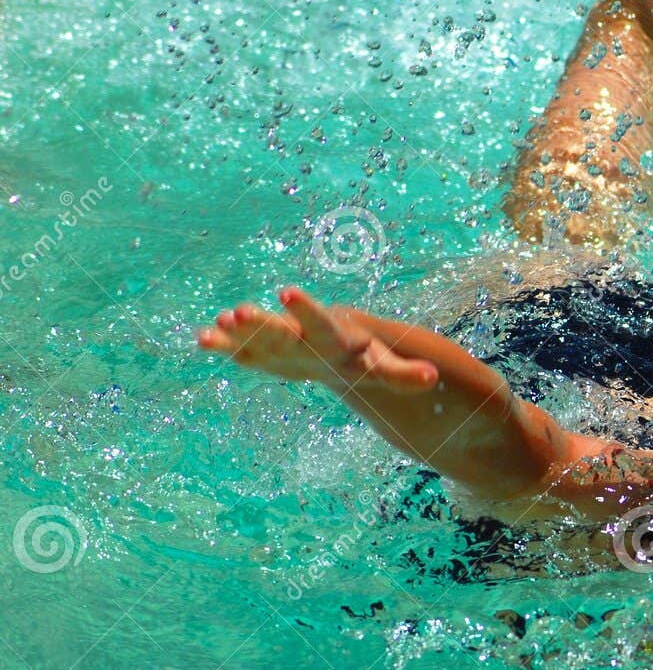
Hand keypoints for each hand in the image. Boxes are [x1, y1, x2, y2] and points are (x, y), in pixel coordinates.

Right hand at [196, 287, 438, 392]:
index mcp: (333, 337)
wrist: (338, 346)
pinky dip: (224, 346)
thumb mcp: (384, 368)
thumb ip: (405, 374)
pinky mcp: (264, 353)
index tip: (287, 293)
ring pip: (260, 336)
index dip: (306, 311)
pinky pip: (242, 350)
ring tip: (218, 324)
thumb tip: (433, 376)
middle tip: (239, 312)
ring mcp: (282, 342)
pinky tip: (202, 340)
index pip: (321, 325)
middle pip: (283, 331)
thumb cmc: (364, 356)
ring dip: (240, 332)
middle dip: (263, 324)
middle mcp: (303, 335)